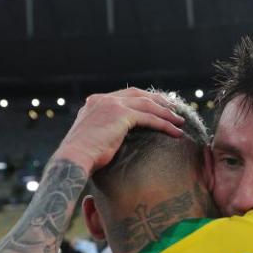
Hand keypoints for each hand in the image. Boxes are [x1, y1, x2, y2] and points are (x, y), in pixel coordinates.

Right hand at [53, 88, 184, 172]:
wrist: (73, 158)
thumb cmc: (81, 157)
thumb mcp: (92, 137)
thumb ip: (103, 130)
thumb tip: (114, 139)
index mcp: (95, 102)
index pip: (125, 95)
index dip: (143, 99)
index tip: (157, 105)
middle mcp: (103, 99)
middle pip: (138, 94)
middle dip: (158, 100)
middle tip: (173, 108)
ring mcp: (112, 105)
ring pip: (147, 105)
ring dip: (166, 112)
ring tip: (179, 121)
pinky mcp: (121, 115)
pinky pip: (149, 118)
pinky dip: (164, 124)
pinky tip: (176, 132)